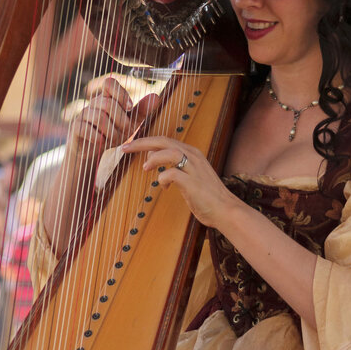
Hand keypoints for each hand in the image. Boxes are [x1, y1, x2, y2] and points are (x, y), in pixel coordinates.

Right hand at [67, 77, 159, 166]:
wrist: (94, 152)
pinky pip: (86, 129)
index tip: (129, 108)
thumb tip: (157, 96)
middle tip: (125, 130)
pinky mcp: (75, 128)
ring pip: (98, 117)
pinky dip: (97, 138)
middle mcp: (93, 103)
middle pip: (107, 104)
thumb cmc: (112, 133)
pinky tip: (101, 143)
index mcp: (106, 98)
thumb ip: (141, 110)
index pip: (109, 82)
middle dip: (120, 120)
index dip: (120, 93)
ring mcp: (82, 114)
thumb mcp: (130, 123)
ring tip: (113, 139)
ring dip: (110, 131)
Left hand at [121, 136, 237, 228]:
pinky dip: (163, 179)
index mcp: (191, 152)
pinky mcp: (193, 183)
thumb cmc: (206, 195)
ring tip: (145, 168)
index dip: (146, 141)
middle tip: (125, 148)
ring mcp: (194, 168)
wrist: (226, 210)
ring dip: (153, 158)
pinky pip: (173, 174)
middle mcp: (193, 156)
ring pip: (170, 152)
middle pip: (164, 141)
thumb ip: (173, 166)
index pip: (164, 139)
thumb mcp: (189, 175)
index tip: (130, 145)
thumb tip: (153, 159)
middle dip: (142, 143)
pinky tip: (163, 187)